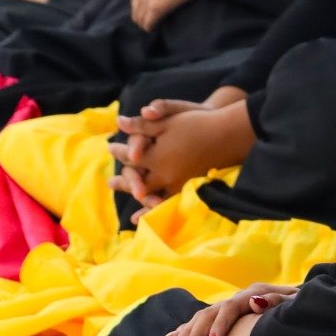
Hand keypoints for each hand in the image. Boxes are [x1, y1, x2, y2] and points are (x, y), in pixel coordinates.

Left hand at [109, 97, 253, 200]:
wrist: (225, 136)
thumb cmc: (196, 123)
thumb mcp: (168, 121)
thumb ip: (142, 125)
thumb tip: (119, 122)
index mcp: (155, 157)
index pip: (130, 157)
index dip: (119, 152)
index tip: (110, 148)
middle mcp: (162, 174)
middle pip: (136, 179)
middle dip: (123, 180)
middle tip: (110, 182)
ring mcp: (174, 183)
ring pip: (148, 193)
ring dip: (135, 194)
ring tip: (130, 206)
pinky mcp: (186, 187)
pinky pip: (164, 201)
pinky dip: (152, 208)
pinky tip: (146, 214)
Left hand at [129, 0, 206, 30]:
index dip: (141, 2)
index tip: (149, 6)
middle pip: (135, 8)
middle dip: (141, 14)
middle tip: (150, 19)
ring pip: (139, 17)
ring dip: (144, 22)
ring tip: (152, 25)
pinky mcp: (156, 8)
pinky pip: (148, 23)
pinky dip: (150, 27)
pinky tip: (155, 28)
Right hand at [137, 282, 296, 335]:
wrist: (299, 301)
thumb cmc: (298, 306)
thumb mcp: (294, 303)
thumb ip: (277, 301)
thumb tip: (254, 301)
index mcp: (251, 294)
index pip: (229, 309)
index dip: (219, 326)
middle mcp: (235, 299)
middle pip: (208, 314)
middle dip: (195, 335)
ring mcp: (228, 307)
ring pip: (200, 319)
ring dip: (184, 335)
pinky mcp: (225, 317)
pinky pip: (200, 324)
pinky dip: (183, 332)